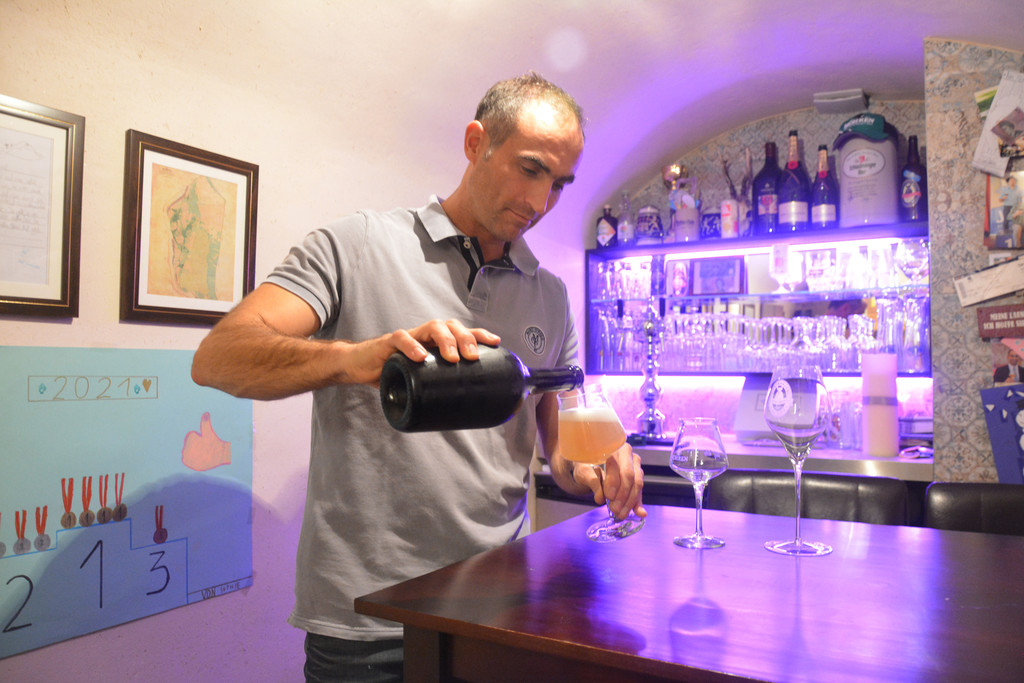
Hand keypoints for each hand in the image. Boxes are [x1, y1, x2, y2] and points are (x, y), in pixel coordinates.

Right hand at [351, 319, 501, 385]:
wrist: (360, 366)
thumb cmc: (394, 373)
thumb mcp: (418, 380)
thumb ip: (435, 388)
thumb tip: (463, 414)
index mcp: (435, 343)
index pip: (461, 332)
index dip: (479, 334)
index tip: (496, 343)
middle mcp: (424, 335)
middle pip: (450, 326)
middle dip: (465, 338)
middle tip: (471, 357)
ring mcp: (408, 336)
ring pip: (431, 327)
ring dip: (445, 339)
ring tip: (452, 357)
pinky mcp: (388, 343)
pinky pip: (401, 338)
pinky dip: (412, 346)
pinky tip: (421, 357)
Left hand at [573, 443, 645, 520]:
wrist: (590, 466)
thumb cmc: (586, 465)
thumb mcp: (584, 471)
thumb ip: (592, 482)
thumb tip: (600, 498)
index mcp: (613, 448)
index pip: (616, 466)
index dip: (613, 482)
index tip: (608, 496)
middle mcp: (627, 455)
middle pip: (629, 476)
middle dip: (622, 495)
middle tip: (614, 509)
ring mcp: (634, 466)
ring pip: (636, 484)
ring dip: (629, 502)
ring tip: (620, 514)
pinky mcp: (637, 478)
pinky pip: (639, 492)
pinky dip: (638, 503)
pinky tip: (640, 513)